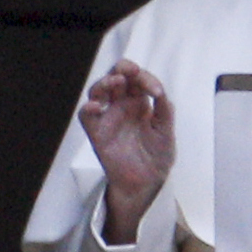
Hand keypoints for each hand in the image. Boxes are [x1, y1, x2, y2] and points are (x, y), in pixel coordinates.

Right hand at [78, 59, 174, 245]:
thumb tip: (159, 92)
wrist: (147, 183)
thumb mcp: (166, 132)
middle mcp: (121, 105)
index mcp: (139, 101)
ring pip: (98, 91)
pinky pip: (86, 116)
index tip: (157, 91)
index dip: (145, 78)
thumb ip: (164, 111)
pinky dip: (88, 108)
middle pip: (115, 76)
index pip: (138, 79)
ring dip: (105, 82)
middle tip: (132, 71)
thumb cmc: (156, 156)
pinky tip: (97, 106)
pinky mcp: (97, 133)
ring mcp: (108, 117)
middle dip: (123, 68)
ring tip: (117, 81)